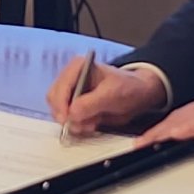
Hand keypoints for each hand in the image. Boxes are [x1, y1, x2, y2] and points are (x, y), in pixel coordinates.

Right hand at [45, 58, 162, 135]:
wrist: (139, 95)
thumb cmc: (128, 87)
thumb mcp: (111, 94)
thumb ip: (90, 103)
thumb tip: (71, 113)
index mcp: (78, 67)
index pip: (60, 87)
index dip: (61, 105)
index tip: (67, 120)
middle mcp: (71, 78)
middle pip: (55, 100)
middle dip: (66, 115)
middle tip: (80, 126)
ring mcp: (73, 92)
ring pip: (59, 111)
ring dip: (73, 122)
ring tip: (91, 124)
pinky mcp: (76, 105)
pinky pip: (68, 118)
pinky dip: (77, 125)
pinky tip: (91, 124)